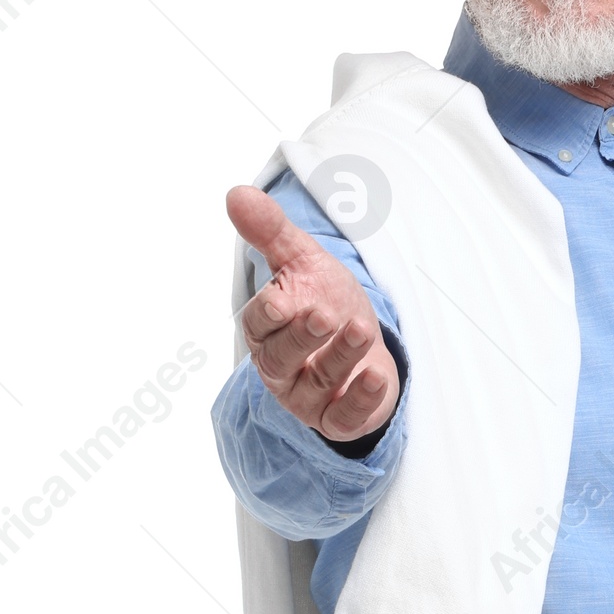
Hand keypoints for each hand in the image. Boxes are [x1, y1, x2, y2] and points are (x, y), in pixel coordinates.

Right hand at [226, 185, 399, 444]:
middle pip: (282, 358)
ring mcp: (308, 397)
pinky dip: (361, 398)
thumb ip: (272, 233)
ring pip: (318, 382)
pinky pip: (345, 418)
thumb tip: (236, 193)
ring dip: (341, 356)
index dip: (270, 312)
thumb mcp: (304, 263)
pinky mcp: (338, 420)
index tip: (283, 299)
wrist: (365, 344)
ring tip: (360, 328)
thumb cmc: (326, 302)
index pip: (259, 324)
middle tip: (324, 314)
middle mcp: (281, 367)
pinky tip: (376, 375)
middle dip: (303, 337)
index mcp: (266, 330)